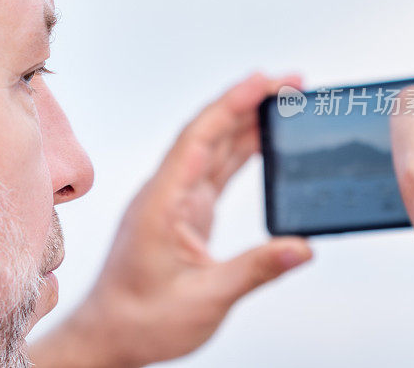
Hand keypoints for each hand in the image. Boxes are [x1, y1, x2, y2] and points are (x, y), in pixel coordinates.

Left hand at [30, 73, 312, 366]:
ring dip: (246, 123)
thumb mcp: (204, 299)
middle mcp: (166, 192)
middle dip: (248, 103)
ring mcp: (175, 200)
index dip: (231, 104)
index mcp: (161, 202)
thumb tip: (302, 246)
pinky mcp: (185, 212)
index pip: (198, 139)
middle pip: (208, 133)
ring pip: (213, 148)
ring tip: (285, 104)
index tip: (264, 80)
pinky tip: (263, 142)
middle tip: (291, 83)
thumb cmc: (142, 319)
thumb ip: (255, 270)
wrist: (111, 333)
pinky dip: (240, 152)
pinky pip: (215, 171)